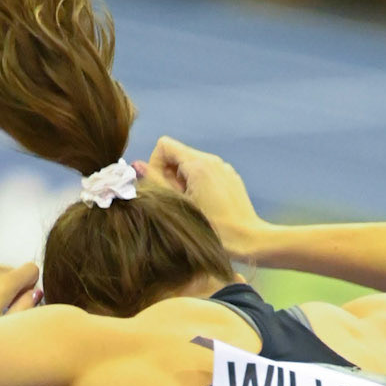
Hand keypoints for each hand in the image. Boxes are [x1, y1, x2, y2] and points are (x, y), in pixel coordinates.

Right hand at [135, 138, 261, 256]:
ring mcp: (223, 167)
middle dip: (169, 176)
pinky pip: (206, 174)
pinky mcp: (230, 177)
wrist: (248, 239)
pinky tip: (205, 207)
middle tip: (177, 201)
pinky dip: (198, 186)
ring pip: (191, 165)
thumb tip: (137, 166)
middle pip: (177, 155)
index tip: (162, 188)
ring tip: (191, 207)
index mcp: (198, 164)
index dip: (155, 165)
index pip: (164, 146)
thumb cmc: (214, 229)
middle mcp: (212, 160)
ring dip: (183, 183)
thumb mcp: (178, 207)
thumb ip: (156, 183)